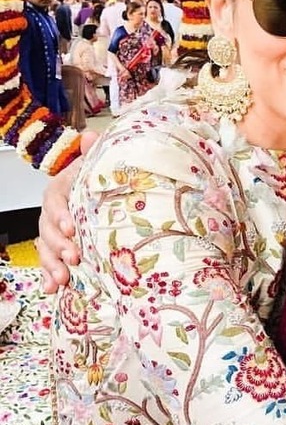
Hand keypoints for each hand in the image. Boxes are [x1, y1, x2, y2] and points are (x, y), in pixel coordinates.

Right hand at [37, 131, 97, 292]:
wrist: (100, 189)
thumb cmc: (96, 178)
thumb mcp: (95, 163)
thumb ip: (93, 151)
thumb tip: (91, 136)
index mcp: (60, 189)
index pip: (55, 201)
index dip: (60, 215)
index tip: (71, 227)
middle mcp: (52, 212)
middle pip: (47, 229)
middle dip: (58, 245)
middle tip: (73, 257)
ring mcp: (53, 231)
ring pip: (46, 248)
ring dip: (52, 264)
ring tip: (64, 278)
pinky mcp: (59, 248)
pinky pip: (49, 262)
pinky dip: (49, 276)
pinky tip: (53, 288)